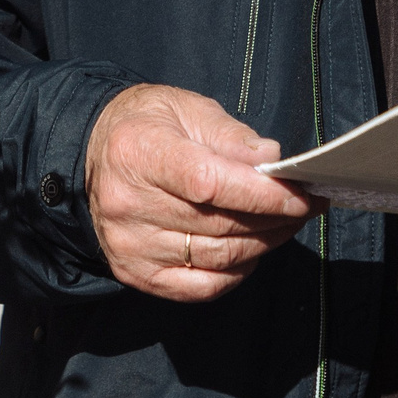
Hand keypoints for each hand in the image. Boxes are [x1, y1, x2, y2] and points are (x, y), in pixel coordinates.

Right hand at [85, 84, 317, 301]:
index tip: (301, 196)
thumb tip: (272, 161)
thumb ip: (231, 136)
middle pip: (219, 224)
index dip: (261, 195)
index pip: (209, 183)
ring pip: (218, 257)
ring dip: (263, 244)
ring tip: (285, 224)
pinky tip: (250, 251)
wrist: (93, 153)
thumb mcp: (187, 109)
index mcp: (137, 152)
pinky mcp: (134, 272)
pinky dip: (236, 272)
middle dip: (275, 218)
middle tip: (305, 206)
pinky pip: (201, 287)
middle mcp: (126, 203)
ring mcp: (128, 244)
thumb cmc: (147, 126)